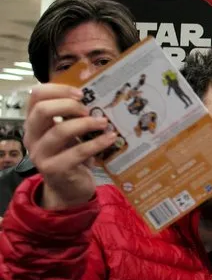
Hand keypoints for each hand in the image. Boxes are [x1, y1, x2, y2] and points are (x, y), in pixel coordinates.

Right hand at [24, 84, 116, 209]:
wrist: (69, 189)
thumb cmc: (70, 156)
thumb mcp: (68, 134)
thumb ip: (72, 117)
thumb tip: (97, 98)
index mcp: (33, 123)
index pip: (35, 96)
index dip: (58, 89)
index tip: (81, 93)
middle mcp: (32, 137)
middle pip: (42, 110)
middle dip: (69, 105)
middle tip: (88, 109)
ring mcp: (42, 155)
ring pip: (60, 131)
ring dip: (86, 124)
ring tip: (103, 122)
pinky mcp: (56, 169)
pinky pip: (78, 152)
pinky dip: (97, 143)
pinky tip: (111, 137)